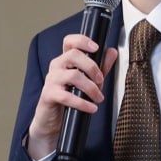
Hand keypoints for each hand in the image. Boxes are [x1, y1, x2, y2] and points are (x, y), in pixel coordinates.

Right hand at [26, 34, 116, 159]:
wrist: (52, 120)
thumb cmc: (69, 97)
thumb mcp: (89, 80)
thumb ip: (100, 66)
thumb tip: (112, 52)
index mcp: (65, 60)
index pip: (69, 41)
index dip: (82, 40)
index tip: (96, 48)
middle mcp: (56, 66)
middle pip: (73, 55)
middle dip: (92, 67)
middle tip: (101, 80)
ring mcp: (51, 80)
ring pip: (73, 75)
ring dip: (91, 88)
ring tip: (98, 98)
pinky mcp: (49, 94)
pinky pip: (67, 96)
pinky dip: (82, 103)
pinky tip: (91, 108)